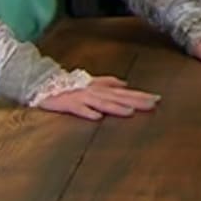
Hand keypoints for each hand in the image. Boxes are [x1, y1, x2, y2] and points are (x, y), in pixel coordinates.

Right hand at [32, 73, 159, 120]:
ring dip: (116, 107)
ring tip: (130, 112)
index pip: (125, 92)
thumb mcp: (91, 83)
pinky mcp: (67, 104)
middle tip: (153, 104)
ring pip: (102, 103)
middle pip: (118, 97)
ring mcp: (81, 97)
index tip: (157, 99)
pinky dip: (87, 112)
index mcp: (101, 89)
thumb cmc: (69, 86)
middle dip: (135, 101)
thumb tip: (125, 83)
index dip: (141, 95)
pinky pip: (78, 109)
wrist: (43, 84)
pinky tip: (97, 117)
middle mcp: (94, 92)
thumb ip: (108, 82)